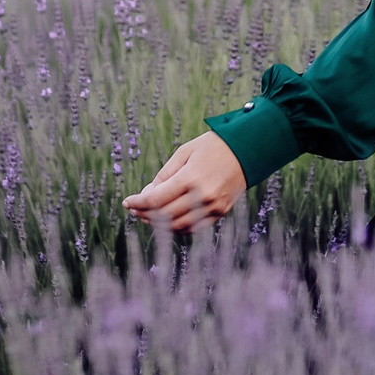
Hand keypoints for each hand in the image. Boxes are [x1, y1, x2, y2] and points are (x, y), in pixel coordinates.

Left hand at [123, 130, 247, 233]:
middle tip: (134, 209)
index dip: (138, 203)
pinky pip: (193, 227)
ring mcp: (213, 207)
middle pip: (164, 215)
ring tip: (148, 215)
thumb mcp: (185, 152)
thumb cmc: (214, 146)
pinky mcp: (220, 212)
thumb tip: (148, 194)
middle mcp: (202, 196)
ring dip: (159, 224)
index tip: (127, 202)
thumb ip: (165, 174)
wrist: (247, 150)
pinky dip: (177, 227)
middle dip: (145, 214)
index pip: (156, 199)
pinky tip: (167, 220)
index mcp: (191, 178)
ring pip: (177, 226)